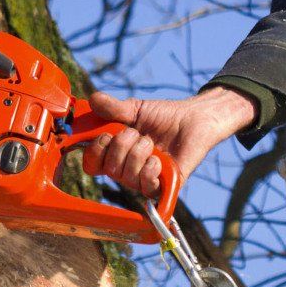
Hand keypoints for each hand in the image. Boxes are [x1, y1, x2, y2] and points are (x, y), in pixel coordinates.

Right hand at [82, 86, 257, 197]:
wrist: (193, 119)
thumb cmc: (164, 116)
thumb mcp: (135, 109)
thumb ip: (113, 107)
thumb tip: (93, 100)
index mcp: (115, 153)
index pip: (92, 164)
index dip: (94, 151)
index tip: (105, 135)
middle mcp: (126, 169)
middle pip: (109, 169)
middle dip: (122, 146)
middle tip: (137, 133)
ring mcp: (143, 179)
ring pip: (127, 176)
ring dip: (139, 153)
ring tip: (152, 143)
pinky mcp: (163, 186)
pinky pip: (146, 186)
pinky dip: (150, 168)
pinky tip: (159, 158)